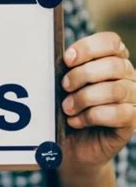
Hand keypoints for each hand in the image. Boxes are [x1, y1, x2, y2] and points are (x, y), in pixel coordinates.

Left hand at [60, 32, 135, 180]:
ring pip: (116, 90)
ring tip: (66, 108)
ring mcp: (133, 98)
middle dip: (82, 75)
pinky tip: (76, 121)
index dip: (89, 47)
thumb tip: (58, 59)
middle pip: (114, 65)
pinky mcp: (132, 121)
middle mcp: (127, 76)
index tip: (67, 59)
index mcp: (111, 59)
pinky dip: (92, 116)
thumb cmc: (65, 108)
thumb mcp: (63, 85)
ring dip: (85, 98)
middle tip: (64, 86)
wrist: (70, 144)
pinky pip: (120, 113)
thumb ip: (65, 70)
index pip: (111, 42)